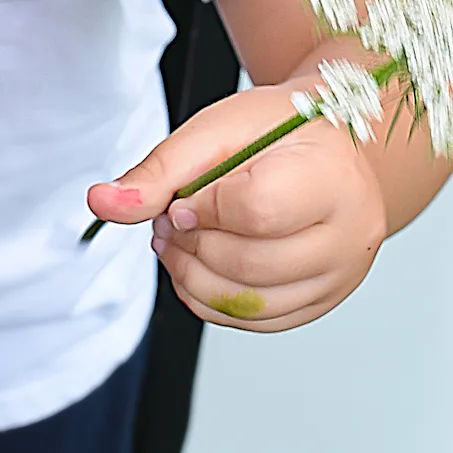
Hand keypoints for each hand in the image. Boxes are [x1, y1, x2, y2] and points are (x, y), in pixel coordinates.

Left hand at [86, 82, 386, 331]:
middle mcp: (349, 235)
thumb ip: (160, 169)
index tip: (187, 197)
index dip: (203, 208)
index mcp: (332, 178)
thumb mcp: (220, 129)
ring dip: (194, 277)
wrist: (335, 147)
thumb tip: (103, 203)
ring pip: (250, 304)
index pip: (258, 210)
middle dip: (192, 245)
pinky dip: (213, 301)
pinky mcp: (323, 301)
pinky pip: (257, 322)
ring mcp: (341, 276)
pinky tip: (202, 265)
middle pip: (250, 264)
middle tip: (173, 218)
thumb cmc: (282, 132)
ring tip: (182, 241)